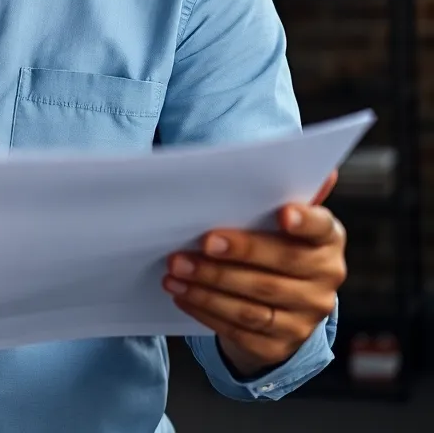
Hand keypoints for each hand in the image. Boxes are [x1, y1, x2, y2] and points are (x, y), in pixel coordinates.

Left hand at [163, 170, 345, 375]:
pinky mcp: (280, 345)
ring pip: (254, 301)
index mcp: (328, 240)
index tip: (283, 212)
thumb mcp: (280, 217)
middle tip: (199, 243)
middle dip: (235, 255)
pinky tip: (182, 293)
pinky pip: (239, 329)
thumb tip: (307, 158)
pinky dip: (206, 309)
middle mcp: (324, 280)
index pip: (321, 228)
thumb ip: (286, 191)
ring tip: (175, 268)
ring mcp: (305, 317)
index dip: (305, 221)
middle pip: (279, 267)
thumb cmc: (274, 243)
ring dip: (209, 284)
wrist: (281, 305)